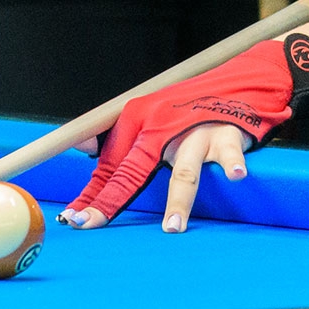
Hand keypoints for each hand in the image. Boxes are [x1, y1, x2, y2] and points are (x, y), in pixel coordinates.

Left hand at [60, 35, 308, 231]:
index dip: (92, 194)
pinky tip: (236, 176)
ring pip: (183, 170)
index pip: (111, 166)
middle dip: (110, 199)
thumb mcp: (151, 115)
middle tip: (88, 224)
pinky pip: (229, 152)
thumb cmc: (188, 107)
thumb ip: (120, 136)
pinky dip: (233, 164)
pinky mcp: (226, 134)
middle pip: (133, 170)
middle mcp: (162, 126)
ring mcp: (195, 132)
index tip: (72, 219)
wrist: (236, 80)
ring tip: (171, 227)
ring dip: (178, 200)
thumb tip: (81, 144)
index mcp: (140, 121)